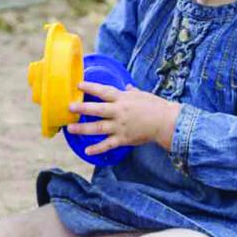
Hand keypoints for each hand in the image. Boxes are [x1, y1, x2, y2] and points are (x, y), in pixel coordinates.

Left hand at [66, 82, 181, 155]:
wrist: (168, 122)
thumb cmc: (156, 106)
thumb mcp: (142, 95)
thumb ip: (131, 92)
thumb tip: (127, 87)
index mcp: (122, 99)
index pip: (103, 91)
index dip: (90, 87)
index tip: (78, 85)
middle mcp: (119, 112)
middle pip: (97, 110)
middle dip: (82, 109)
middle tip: (69, 108)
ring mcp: (120, 126)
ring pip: (98, 128)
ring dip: (83, 129)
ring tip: (70, 129)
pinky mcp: (123, 139)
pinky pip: (108, 145)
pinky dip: (97, 149)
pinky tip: (87, 151)